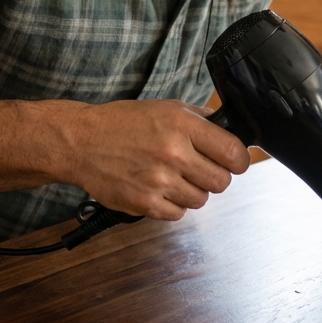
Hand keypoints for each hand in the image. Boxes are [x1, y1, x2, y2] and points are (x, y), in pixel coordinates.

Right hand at [58, 99, 249, 220]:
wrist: (82, 142)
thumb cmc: (123, 123)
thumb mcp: (165, 107)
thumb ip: (200, 120)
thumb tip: (230, 133)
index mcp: (182, 125)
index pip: (234, 153)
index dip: (239, 160)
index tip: (235, 162)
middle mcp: (173, 153)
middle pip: (222, 182)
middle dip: (215, 176)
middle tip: (200, 169)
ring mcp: (159, 181)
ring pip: (201, 200)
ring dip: (192, 191)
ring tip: (173, 177)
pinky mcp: (144, 204)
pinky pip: (178, 214)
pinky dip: (173, 205)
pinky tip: (160, 189)